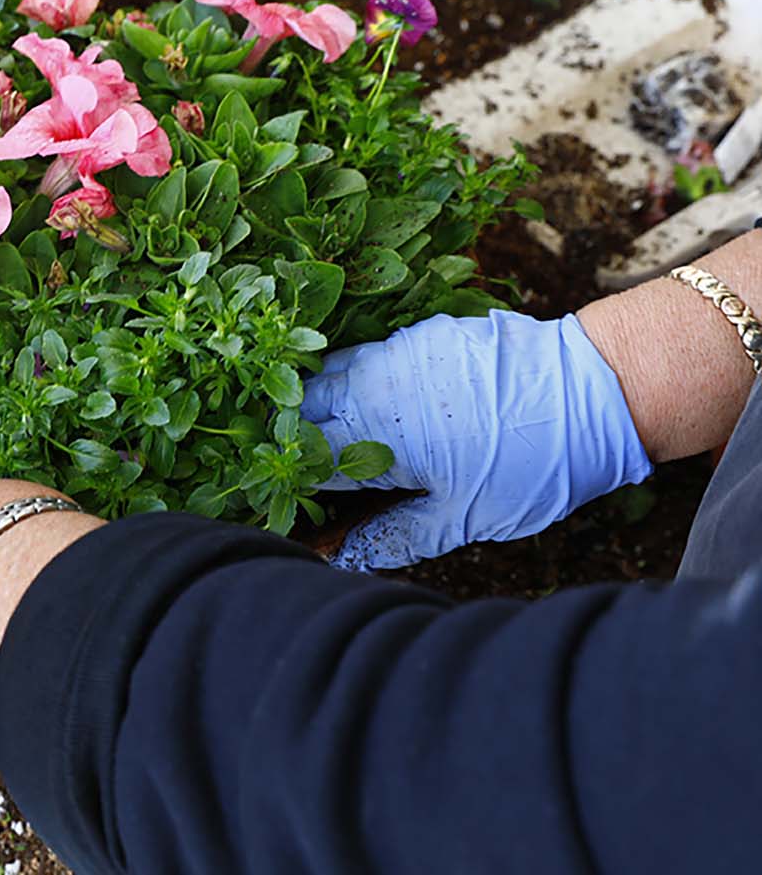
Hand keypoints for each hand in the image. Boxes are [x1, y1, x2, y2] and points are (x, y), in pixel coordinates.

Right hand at [301, 310, 652, 570]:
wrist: (596, 389)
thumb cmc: (534, 463)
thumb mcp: (467, 517)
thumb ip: (397, 536)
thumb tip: (346, 559)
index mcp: (375, 439)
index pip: (307, 461)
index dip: (297, 485)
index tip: (301, 502)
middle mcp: (373, 388)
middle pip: (302, 408)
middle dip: (298, 438)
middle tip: (313, 468)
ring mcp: (395, 353)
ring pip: (329, 374)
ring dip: (321, 403)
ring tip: (335, 434)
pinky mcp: (421, 335)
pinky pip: (367, 354)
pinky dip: (357, 378)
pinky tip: (377, 402)